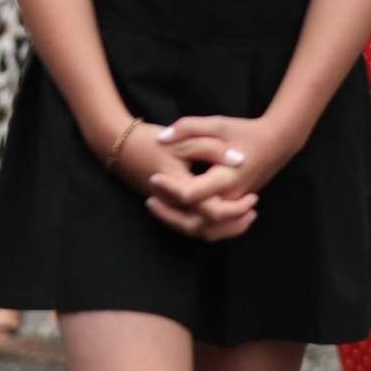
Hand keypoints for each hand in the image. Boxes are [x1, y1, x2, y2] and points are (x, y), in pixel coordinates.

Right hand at [97, 120, 259, 242]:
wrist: (118, 144)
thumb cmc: (150, 140)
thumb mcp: (184, 139)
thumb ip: (213, 149)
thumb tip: (240, 160)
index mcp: (179, 189)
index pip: (212, 212)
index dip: (235, 210)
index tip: (252, 198)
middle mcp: (172, 204)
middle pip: (204, 230)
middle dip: (231, 226)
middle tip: (252, 213)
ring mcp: (166, 206)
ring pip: (196, 230)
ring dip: (221, 228)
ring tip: (243, 216)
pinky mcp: (164, 205)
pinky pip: (188, 223)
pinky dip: (207, 222)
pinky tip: (221, 211)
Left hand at [127, 112, 306, 241]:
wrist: (277, 142)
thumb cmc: (245, 131)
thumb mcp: (216, 123)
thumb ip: (187, 128)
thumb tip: (161, 138)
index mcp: (226, 177)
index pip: (192, 194)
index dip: (170, 188)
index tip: (154, 176)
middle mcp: (232, 196)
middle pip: (198, 222)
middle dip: (170, 216)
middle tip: (150, 202)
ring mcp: (235, 204)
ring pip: (207, 230)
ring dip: (180, 224)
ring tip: (158, 208)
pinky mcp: (235, 206)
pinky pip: (213, 225)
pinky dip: (193, 224)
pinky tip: (175, 209)